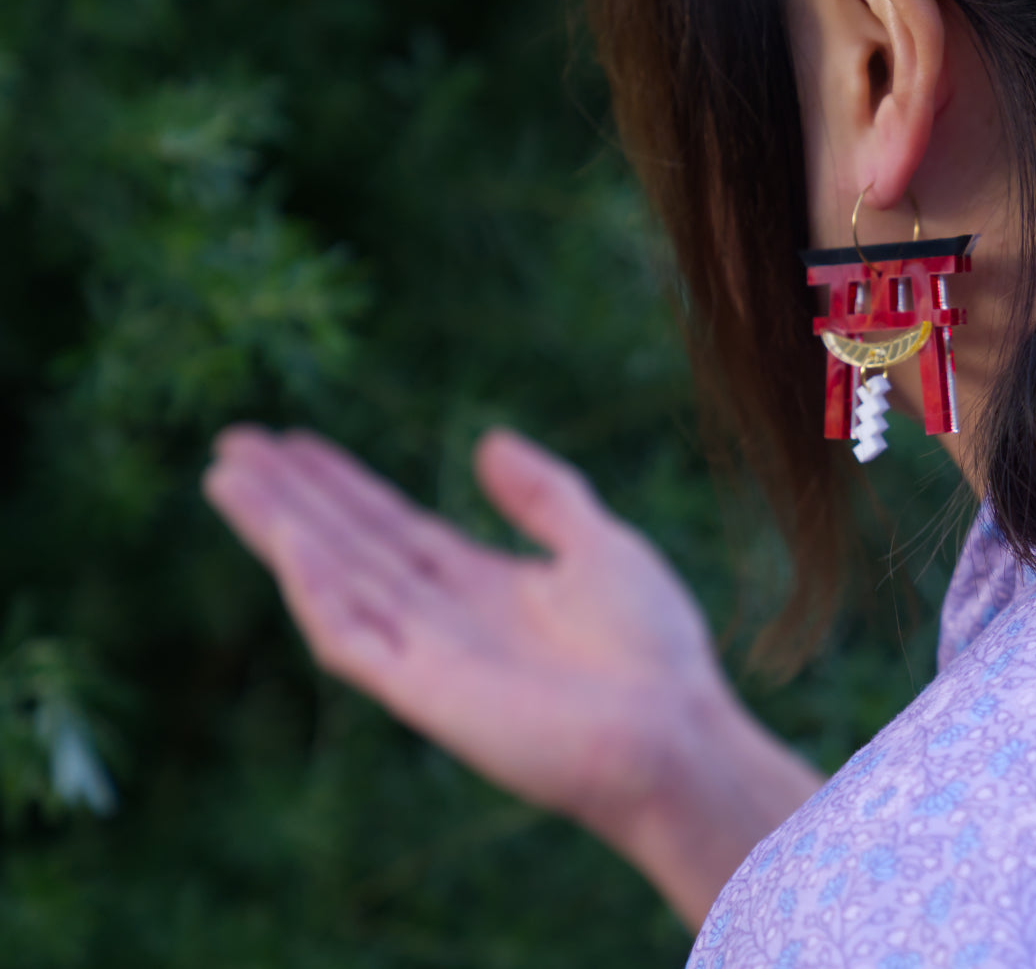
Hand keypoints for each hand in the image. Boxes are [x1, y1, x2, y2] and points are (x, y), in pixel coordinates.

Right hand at [203, 425, 821, 927]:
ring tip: (229, 474)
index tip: (294, 442)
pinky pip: (350, 637)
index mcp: (479, 584)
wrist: (674, 728)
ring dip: (280, 528)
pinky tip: (285, 540)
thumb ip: (544, 494)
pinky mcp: (422, 692)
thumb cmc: (651, 646)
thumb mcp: (598, 543)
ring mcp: (425, 654)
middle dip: (290, 497)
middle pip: (347, 544)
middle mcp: (440, 616)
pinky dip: (314, 589)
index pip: (390, 525)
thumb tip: (486, 439)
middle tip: (234, 444)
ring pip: (332, 579)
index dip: (341, 485)